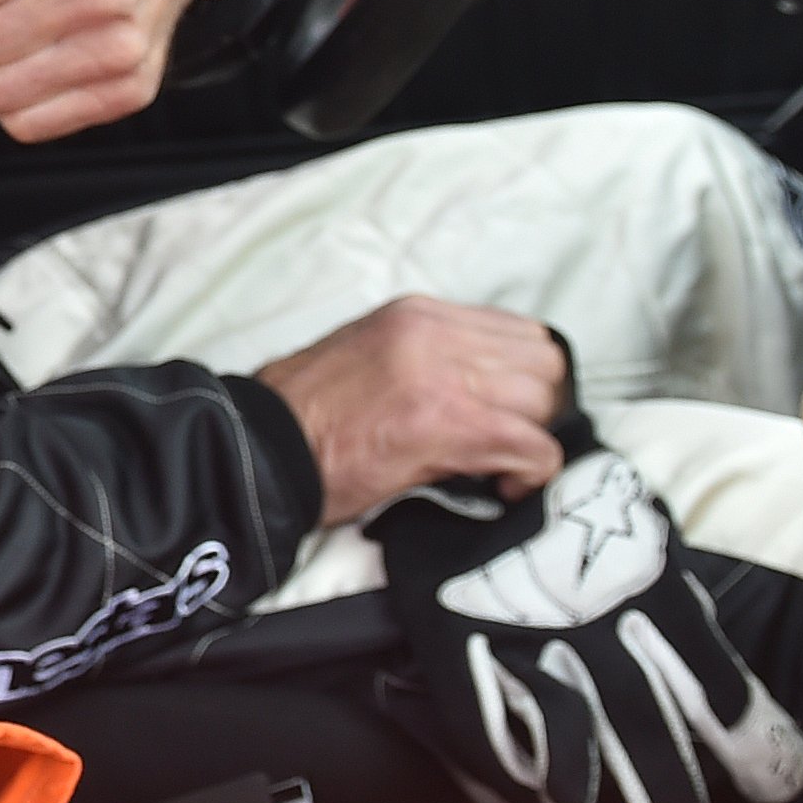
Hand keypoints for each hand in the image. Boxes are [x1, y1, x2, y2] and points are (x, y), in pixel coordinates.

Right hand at [256, 295, 569, 526]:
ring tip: (500, 467)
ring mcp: (444, 376)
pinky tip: (504, 488)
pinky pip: (533, 447)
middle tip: (508, 443)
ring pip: (544, 402)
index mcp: (417, 314)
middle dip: (538, 409)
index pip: (519, 332)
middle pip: (543, 362)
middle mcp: (436, 332)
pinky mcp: (450, 426)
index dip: (526, 379)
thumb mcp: (369, 358)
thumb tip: (484, 390)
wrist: (258, 451)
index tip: (506, 412)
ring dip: (532, 439)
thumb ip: (429, 358)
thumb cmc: (303, 418)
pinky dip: (530, 473)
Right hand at [371, 426, 802, 802]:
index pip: (726, 700)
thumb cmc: (573, 493)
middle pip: (655, 748)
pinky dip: (526, 783)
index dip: (760, 754)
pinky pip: (496, 738)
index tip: (776, 782)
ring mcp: (527, 647)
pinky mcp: (464, 654)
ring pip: (579, 758)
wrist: (471, 451)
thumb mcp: (649, 529)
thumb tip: (717, 669)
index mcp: (656, 595)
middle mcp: (599, 632)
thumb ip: (681, 601)